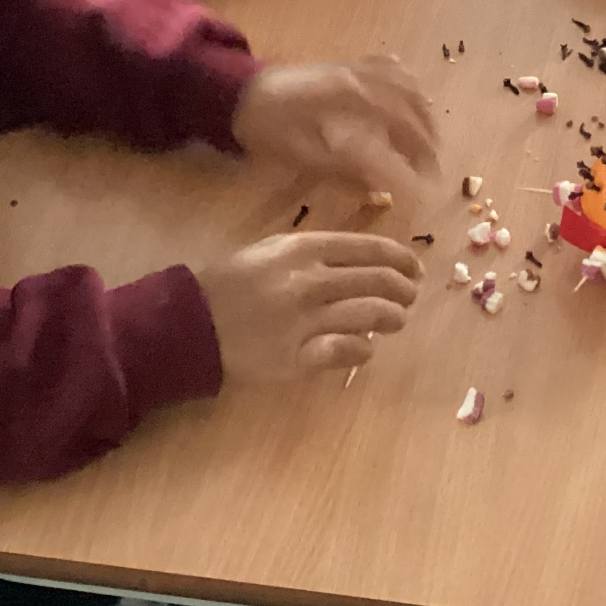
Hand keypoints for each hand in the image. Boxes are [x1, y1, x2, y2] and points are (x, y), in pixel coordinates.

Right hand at [196, 231, 421, 381]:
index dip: (401, 258)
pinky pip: (347, 351)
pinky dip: (363, 348)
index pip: (370, 248)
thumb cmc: (231, 283)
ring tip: (396, 320)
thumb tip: (362, 258)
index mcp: (304, 249)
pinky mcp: (298, 357)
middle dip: (404, 289)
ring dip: (393, 318)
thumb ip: (315, 251)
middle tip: (410, 296)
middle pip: (378, 281)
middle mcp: (310, 281)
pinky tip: (365, 348)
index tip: (414, 268)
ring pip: (371, 315)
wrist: (190, 324)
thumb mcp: (271, 250)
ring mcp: (306, 321)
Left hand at [232, 58, 439, 194]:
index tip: (425, 187)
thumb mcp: (302, 157)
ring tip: (429, 140)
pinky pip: (390, 68)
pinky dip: (408, 85)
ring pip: (407, 86)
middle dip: (426, 141)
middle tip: (432, 168)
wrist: (240, 93)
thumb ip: (345, 171)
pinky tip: (412, 97)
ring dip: (424, 114)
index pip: (398, 133)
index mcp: (350, 103)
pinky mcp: (349, 65)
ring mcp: (356, 69)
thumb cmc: (269, 129)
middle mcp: (360, 81)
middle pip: (410, 109)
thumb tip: (382, 188)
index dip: (416, 162)